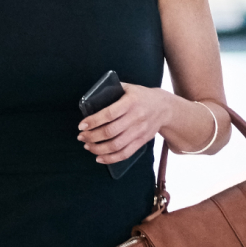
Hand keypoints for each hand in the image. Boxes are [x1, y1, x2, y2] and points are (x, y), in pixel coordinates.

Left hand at [78, 84, 199, 164]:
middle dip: (92, 136)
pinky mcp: (141, 141)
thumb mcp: (129, 88)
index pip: (109, 114)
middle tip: (81, 137)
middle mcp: (135, 118)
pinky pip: (125, 154)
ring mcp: (139, 131)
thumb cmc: (142, 96)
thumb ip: (112, 90)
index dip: (94, 121)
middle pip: (110, 132)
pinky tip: (99, 158)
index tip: (82, 125)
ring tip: (87, 146)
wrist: (164, 107)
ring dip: (98, 148)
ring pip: (116, 145)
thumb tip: (91, 97)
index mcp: (130, 102)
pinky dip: (110, 158)